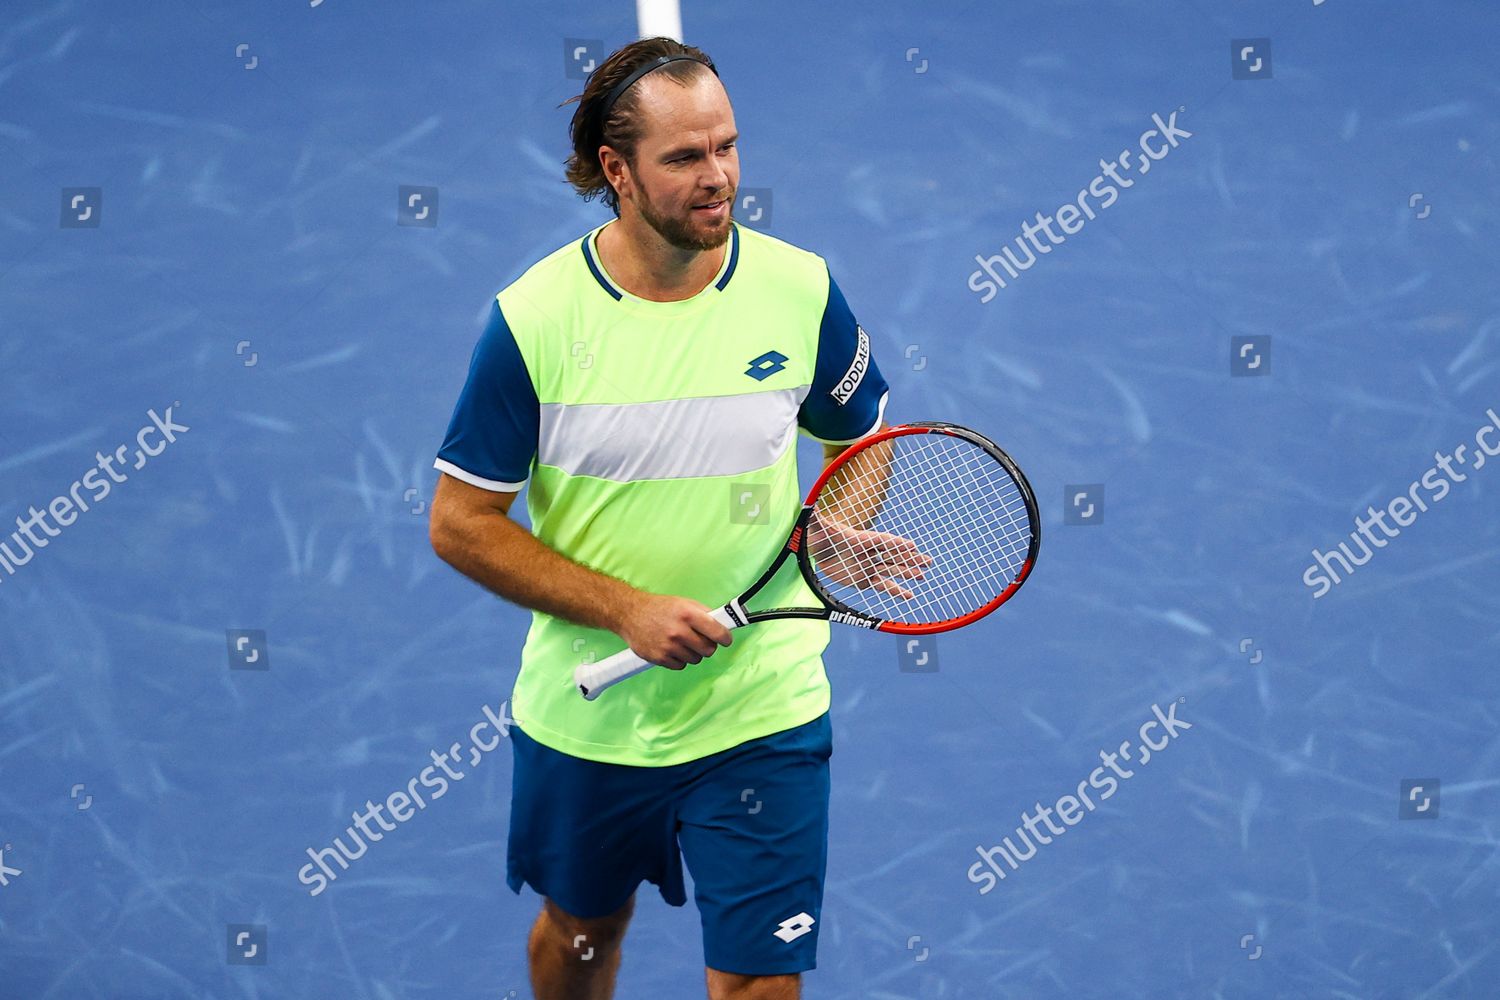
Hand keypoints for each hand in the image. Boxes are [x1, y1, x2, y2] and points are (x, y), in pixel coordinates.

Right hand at [614, 592, 732, 669]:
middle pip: (708, 650)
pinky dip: (679, 660)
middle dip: (708, 646)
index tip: (726, 640)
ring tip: (682, 642)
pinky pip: (681, 666)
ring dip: (692, 653)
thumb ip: (703, 614)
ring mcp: (668, 646)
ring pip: (695, 659)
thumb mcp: (684, 603)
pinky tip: (672, 649)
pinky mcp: (659, 658)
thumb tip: (722, 626)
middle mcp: (679, 631)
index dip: (725, 638)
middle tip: (700, 640)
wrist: (630, 614)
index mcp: (688, 614)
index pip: (717, 632)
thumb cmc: (659, 608)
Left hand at [805, 513, 931, 598]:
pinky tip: (909, 595)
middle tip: (928, 561)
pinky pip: (883, 585)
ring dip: (907, 573)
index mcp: (859, 539)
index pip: (881, 541)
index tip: (910, 546)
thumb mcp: (816, 527)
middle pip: (893, 555)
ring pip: (891, 570)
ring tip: (922, 575)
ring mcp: (868, 566)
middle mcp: (868, 552)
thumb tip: (810, 506)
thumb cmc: (818, 535)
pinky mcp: (865, 580)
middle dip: (909, 558)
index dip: (895, 543)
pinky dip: (896, 590)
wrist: (817, 549)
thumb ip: (816, 518)